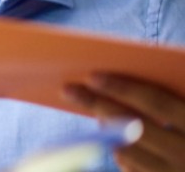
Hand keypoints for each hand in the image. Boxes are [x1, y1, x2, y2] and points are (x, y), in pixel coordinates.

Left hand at [63, 74, 184, 171]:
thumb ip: (169, 99)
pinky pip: (131, 169)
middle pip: (132, 125)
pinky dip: (122, 152)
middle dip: (98, 104)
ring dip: (108, 130)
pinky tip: (120, 141)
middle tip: (69, 89)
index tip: (92, 75)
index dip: (123, 87)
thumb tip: (117, 80)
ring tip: (98, 112)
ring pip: (126, 150)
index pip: (156, 102)